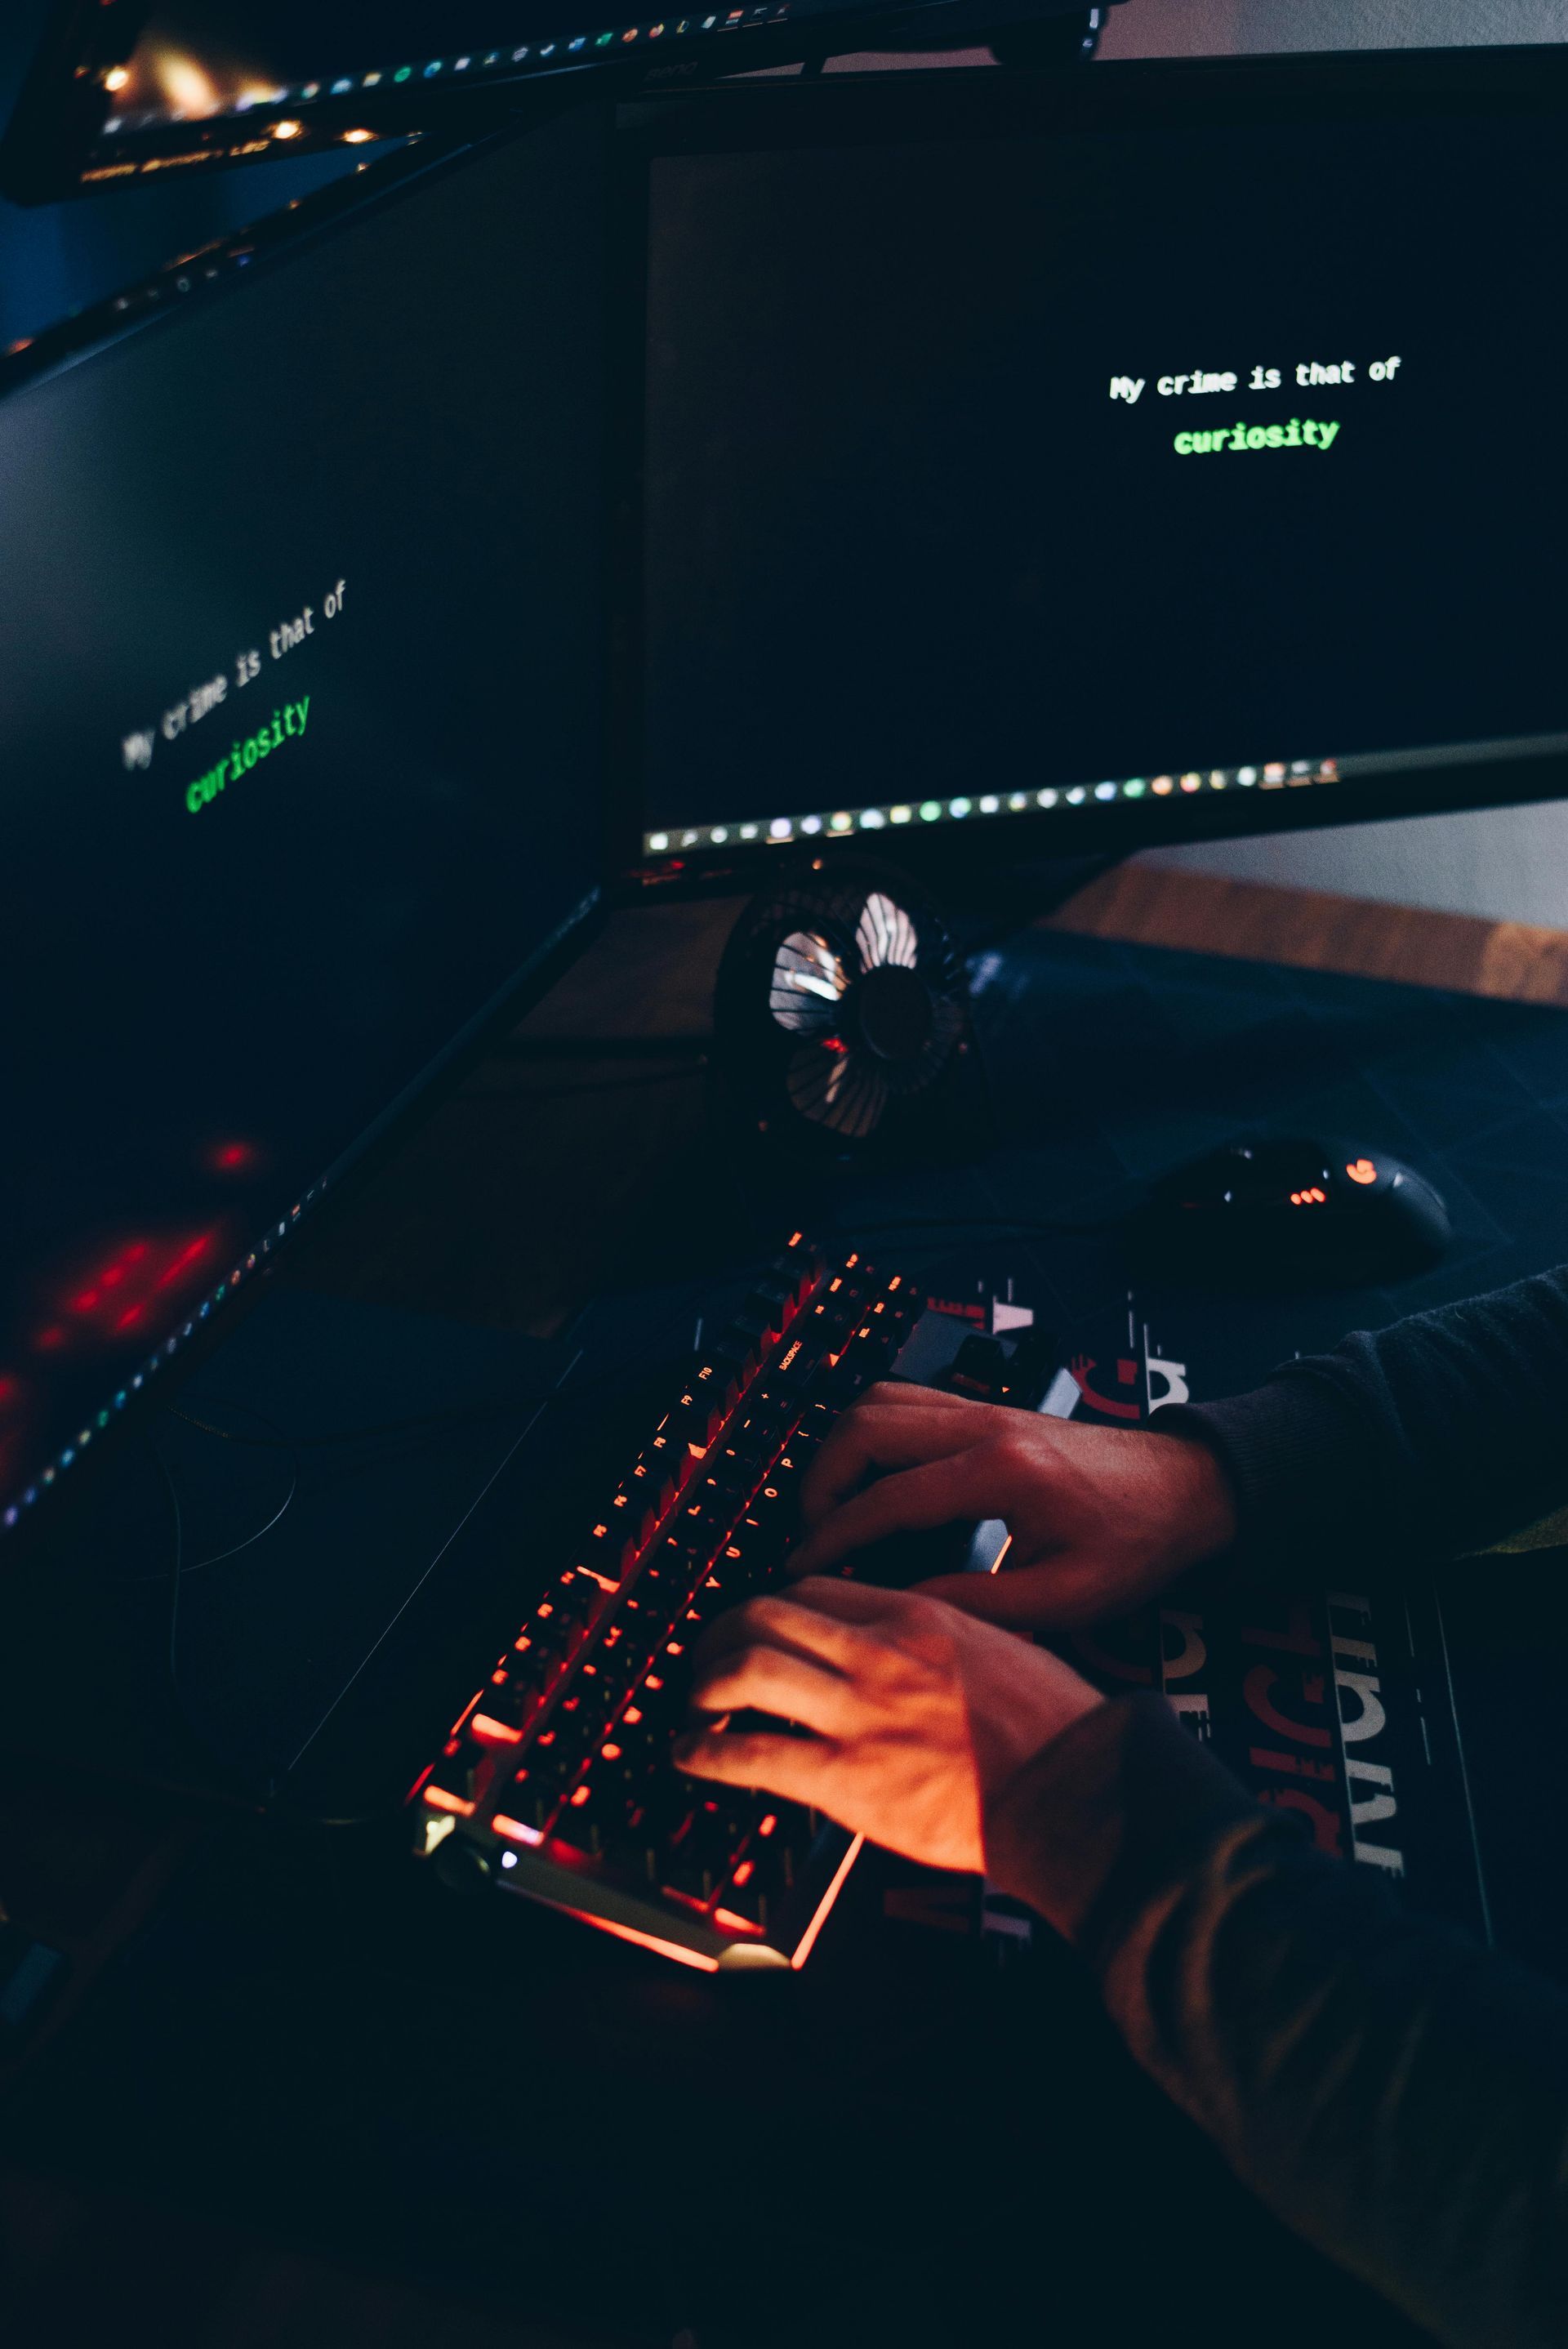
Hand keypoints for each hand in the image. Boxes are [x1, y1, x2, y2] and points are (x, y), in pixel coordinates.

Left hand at [672, 1577, 1101, 1873]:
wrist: (1076, 1792)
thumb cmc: (1056, 1730)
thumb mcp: (1000, 1647)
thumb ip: (941, 1642)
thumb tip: (906, 1651)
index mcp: (919, 1617)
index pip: (815, 1587)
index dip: (772, 1603)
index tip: (760, 1623)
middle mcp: (880, 1654)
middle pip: (765, 1614)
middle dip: (721, 1632)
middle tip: (707, 1657)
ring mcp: (860, 1715)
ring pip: (746, 1668)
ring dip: (704, 1684)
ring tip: (694, 1703)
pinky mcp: (848, 1779)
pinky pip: (751, 1753)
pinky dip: (705, 1751)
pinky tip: (691, 1755)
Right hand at [789, 1382, 1236, 1631]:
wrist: (1188, 1489)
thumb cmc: (1137, 1543)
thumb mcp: (1064, 1598)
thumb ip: (977, 1604)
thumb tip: (901, 1608)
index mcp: (1005, 1472)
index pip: (890, 1497)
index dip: (835, 1536)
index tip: (801, 1568)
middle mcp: (986, 1425)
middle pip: (866, 1427)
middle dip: (820, 1481)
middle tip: (808, 1536)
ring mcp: (985, 1409)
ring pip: (879, 1402)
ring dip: (840, 1451)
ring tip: (828, 1509)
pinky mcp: (987, 1410)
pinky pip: (906, 1402)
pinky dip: (869, 1434)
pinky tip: (867, 1480)